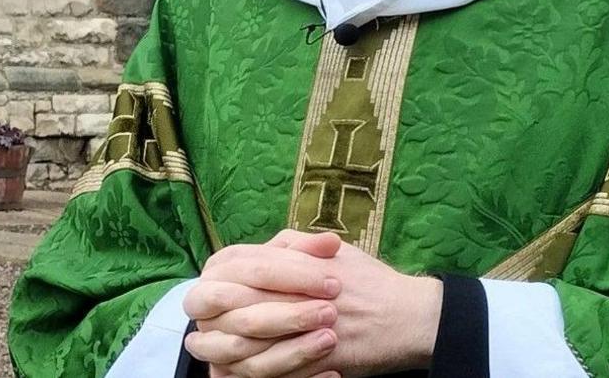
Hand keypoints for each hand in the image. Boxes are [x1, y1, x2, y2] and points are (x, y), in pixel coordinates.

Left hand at [184, 231, 441, 377]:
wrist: (409, 315)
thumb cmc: (371, 281)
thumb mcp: (334, 250)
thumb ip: (294, 244)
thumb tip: (264, 246)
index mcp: (296, 260)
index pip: (238, 265)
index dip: (216, 281)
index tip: (208, 293)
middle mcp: (297, 290)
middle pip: (235, 303)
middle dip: (213, 318)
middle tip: (200, 329)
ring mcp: (306, 325)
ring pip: (249, 342)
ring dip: (226, 351)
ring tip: (214, 356)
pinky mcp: (317, 357)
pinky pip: (275, 370)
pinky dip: (256, 374)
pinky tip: (243, 373)